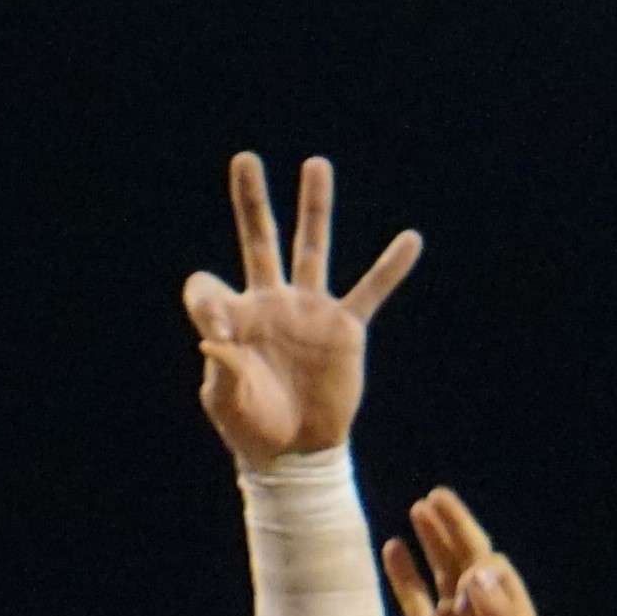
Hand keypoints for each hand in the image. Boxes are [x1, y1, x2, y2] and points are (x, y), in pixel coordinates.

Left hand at [185, 153, 420, 468]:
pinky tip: (410, 241)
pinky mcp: (343, 329)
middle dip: (251, 202)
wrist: (296, 455)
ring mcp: (309, 312)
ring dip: (314, 207)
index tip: (214, 330)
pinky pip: (370, 292)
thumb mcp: (226, 403)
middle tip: (246, 160)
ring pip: (312, 248)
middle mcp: (270, 304)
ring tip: (315, 165)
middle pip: (259, 241)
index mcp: (233, 320)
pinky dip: (389, 268)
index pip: (206, 289)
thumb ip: (222, 367)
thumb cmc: (252, 430)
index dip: (207, 300)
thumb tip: (212, 337)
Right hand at [383, 487, 538, 615]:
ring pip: (440, 572)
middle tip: (436, 497)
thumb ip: (494, 612)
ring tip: (418, 509)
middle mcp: (483, 612)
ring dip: (431, 541)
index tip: (465, 591)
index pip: (493, 568)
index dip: (478, 566)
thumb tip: (481, 568)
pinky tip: (393, 548)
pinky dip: (403, 573)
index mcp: (511, 613)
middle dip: (453, 528)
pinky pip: (413, 597)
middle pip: (466, 558)